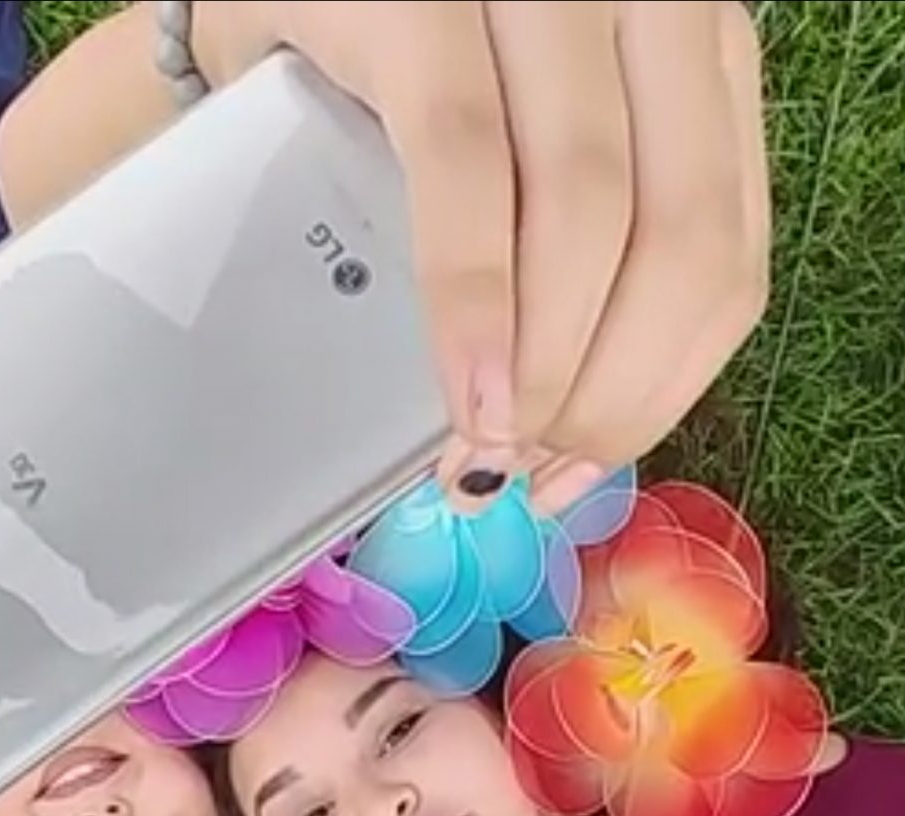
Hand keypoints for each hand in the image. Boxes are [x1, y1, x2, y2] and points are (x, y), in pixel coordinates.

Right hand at [194, 1, 768, 511]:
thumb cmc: (391, 70)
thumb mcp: (519, 143)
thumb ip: (562, 255)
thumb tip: (549, 443)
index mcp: (686, 48)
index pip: (724, 247)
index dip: (663, 388)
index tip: (579, 469)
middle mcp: (640, 1)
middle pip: (678, 242)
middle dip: (605, 394)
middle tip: (525, 466)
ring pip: (589, 212)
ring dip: (546, 367)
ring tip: (488, 448)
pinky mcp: (421, 5)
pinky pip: (467, 172)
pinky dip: (474, 302)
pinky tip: (467, 391)